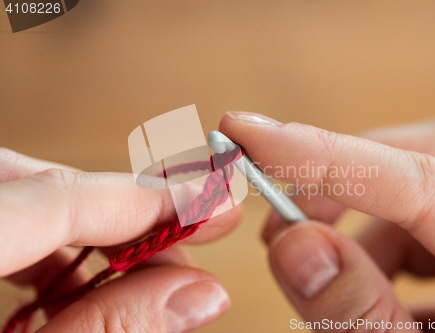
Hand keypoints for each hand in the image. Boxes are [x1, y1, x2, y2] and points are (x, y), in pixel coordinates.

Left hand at [0, 149, 242, 331]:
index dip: (144, 198)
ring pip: (29, 199)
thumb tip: (196, 293)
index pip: (57, 196)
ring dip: (100, 229)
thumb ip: (108, 330)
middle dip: (128, 207)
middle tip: (195, 228)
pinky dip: (60, 249)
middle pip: (42, 184)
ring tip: (156, 262)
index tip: (211, 202)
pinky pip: (11, 225)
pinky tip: (95, 278)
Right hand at [220, 112, 434, 331]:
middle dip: (343, 179)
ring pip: (427, 195)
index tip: (248, 132)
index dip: (327, 156)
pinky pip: (431, 230)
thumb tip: (295, 246)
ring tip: (327, 289)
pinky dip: (385, 253)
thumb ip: (361, 318)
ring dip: (363, 230)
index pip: (426, 181)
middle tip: (278, 220)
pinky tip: (376, 303)